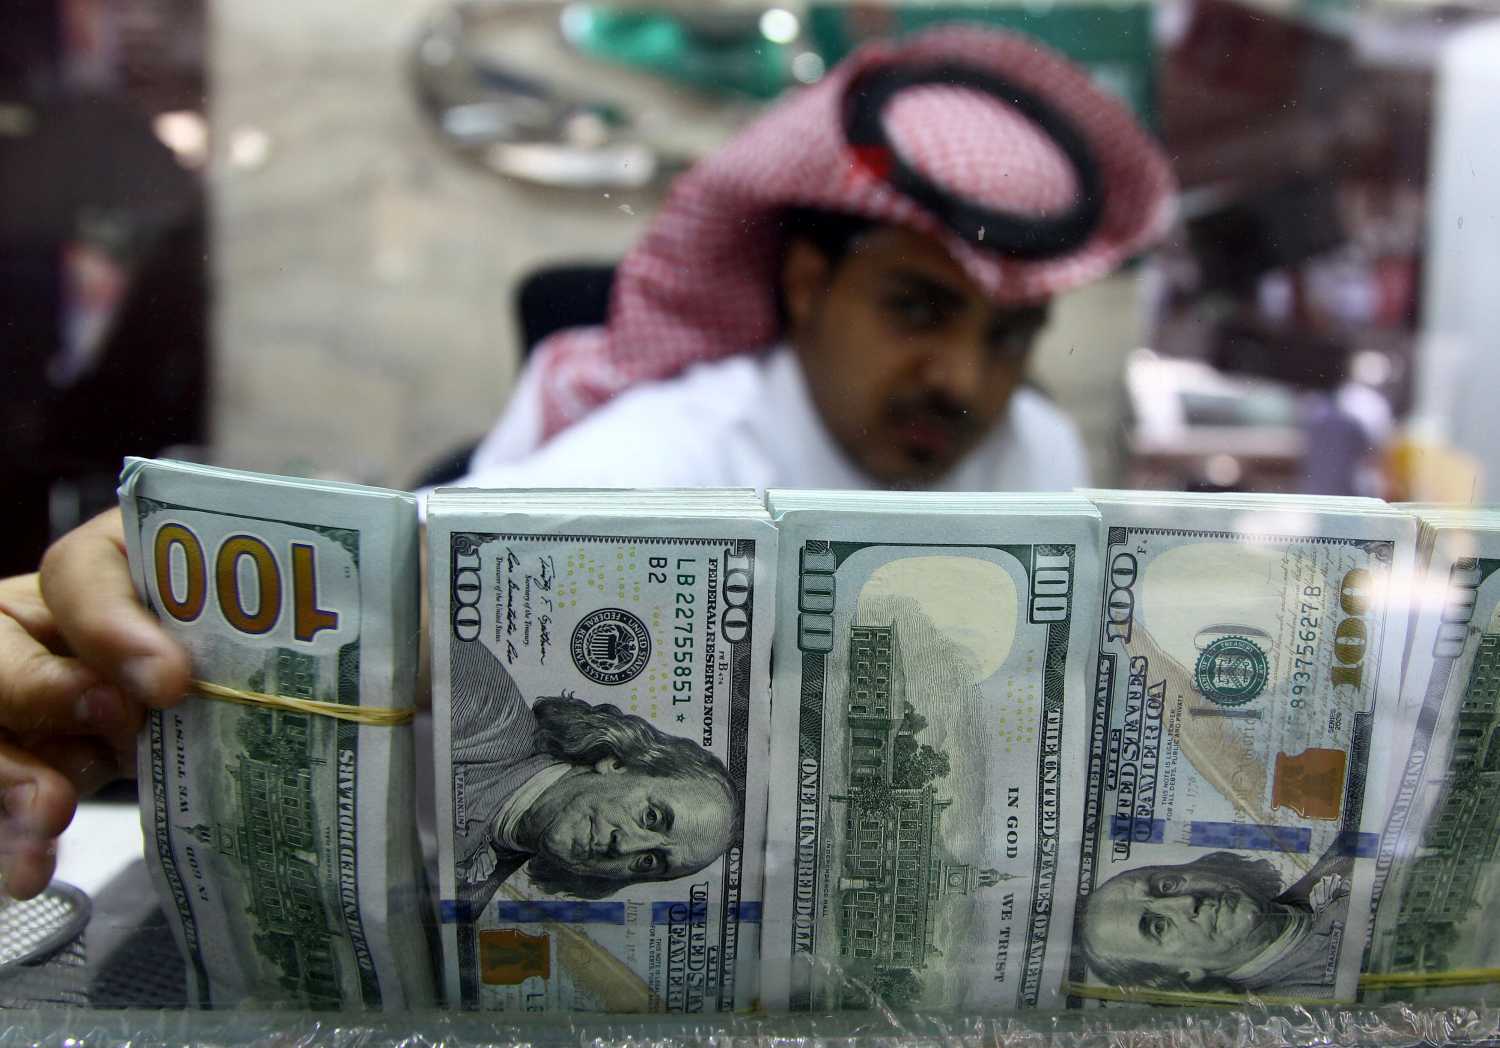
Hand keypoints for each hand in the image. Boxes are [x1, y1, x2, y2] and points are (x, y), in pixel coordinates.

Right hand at [0, 509, 189, 898]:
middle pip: (4, 650)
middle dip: (46, 693)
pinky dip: (13, 838)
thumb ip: (214, 643)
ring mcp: (19, 693)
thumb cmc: (228, 646)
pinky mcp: (20, 757)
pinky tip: (29, 869)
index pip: (79, 575)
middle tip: (115, 728)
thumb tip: (205, 692)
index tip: (170, 680)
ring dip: (13, 776)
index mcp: (99, 573)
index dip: (112, 624)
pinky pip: (2, 797)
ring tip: (49, 818)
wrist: (213, 711)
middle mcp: (37, 627)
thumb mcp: (224, 632)